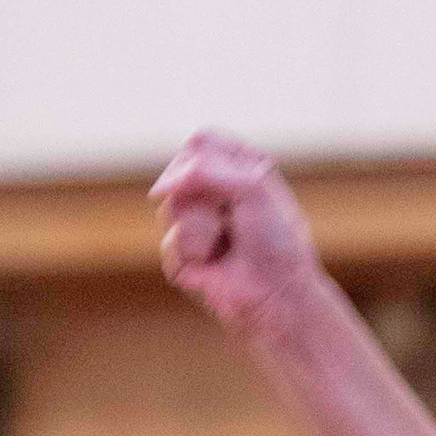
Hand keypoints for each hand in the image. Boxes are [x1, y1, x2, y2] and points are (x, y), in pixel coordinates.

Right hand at [151, 129, 321, 329]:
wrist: (277, 294)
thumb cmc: (276, 241)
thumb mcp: (252, 188)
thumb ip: (205, 171)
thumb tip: (158, 190)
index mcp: (238, 170)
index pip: (200, 142)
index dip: (203, 157)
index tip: (224, 179)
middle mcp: (214, 194)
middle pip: (178, 172)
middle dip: (202, 196)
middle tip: (230, 218)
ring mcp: (196, 225)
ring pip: (170, 207)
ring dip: (201, 226)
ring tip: (224, 243)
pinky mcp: (183, 257)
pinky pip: (170, 243)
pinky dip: (193, 253)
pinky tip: (213, 265)